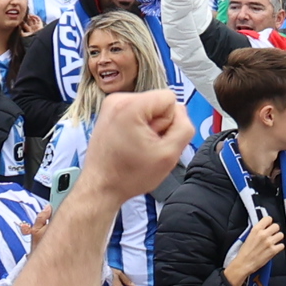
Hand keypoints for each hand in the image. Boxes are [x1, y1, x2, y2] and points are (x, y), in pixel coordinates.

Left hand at [78, 86, 189, 207]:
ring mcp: (111, 105)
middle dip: (158, 125)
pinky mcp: (109, 112)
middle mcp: (118, 99)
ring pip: (149, 108)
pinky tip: (129, 144)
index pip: (170, 98)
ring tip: (136, 146)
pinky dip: (138, 127)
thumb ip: (184, 128)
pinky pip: (137, 112)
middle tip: (144, 146)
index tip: (154, 140)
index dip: (169, 122)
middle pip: (158, 102)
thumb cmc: (129, 175)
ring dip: (148, 127)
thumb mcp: (169, 155)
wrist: (101, 186)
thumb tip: (181, 110)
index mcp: (131, 105)